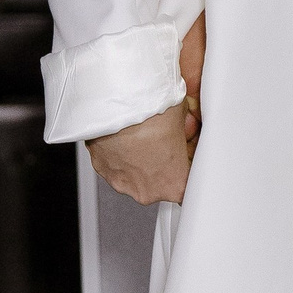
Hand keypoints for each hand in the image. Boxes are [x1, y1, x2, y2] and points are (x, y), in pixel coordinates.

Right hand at [89, 12, 205, 205]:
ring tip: (144, 132)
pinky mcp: (102, 169)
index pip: (189, 183)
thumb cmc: (150, 112)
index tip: (188, 154)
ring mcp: (122, 182)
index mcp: (173, 184)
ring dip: (142, 157)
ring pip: (137, 172)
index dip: (190, 166)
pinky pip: (117, 163)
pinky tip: (126, 134)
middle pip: (162, 180)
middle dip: (166, 161)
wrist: (116, 102)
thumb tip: (188, 121)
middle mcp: (146, 190)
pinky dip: (122, 151)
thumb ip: (188, 127)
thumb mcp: (185, 116)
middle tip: (166, 137)